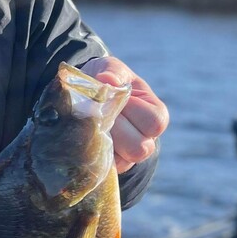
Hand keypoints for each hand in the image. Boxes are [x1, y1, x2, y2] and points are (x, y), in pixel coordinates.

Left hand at [79, 57, 168, 172]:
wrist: (85, 96)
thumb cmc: (105, 80)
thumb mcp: (111, 69)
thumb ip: (113, 72)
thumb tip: (107, 80)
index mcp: (154, 113)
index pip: (154, 123)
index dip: (132, 111)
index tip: (115, 97)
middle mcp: (146, 138)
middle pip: (139, 148)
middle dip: (114, 129)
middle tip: (97, 113)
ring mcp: (128, 155)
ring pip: (122, 162)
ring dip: (102, 142)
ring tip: (88, 124)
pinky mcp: (110, 165)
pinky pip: (104, 169)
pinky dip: (92, 154)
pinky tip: (82, 136)